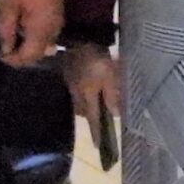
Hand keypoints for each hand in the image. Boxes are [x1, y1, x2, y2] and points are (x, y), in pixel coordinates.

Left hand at [0, 0, 63, 66]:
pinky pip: (48, 38)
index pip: (29, 56)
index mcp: (41, 31)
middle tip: (5, 51)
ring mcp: (58, 26)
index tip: (0, 57)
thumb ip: (6, 30)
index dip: (14, 60)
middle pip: (38, 54)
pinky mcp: (58, 19)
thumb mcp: (8, 7)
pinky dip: (36, 40)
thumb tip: (6, 49)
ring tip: (13, 43)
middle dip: (21, 57)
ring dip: (29, 49)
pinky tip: (24, 32)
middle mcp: (53, 32)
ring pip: (44, 47)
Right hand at [66, 44, 119, 167]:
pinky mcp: (67, 75)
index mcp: (88, 95)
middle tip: (99, 121)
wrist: (79, 36)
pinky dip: (82, 94)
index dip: (96, 133)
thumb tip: (116, 115)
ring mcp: (70, 84)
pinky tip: (86, 89)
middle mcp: (77, 93)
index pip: (93, 119)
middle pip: (83, 112)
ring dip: (86, 105)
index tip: (97, 147)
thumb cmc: (98, 58)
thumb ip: (113, 95)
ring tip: (94, 104)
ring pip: (79, 101)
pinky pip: (75, 91)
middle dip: (90, 118)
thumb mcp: (110, 75)